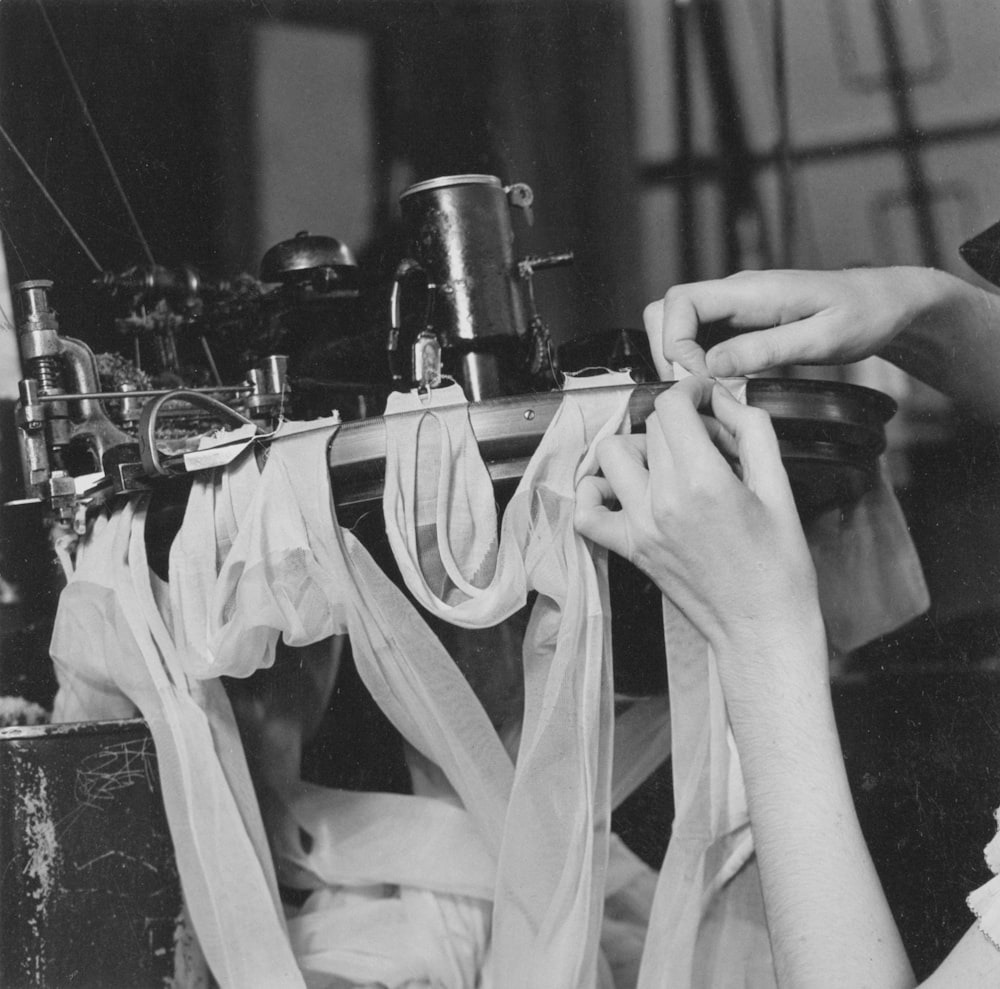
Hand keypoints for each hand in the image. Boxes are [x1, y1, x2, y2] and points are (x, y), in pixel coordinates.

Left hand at [575, 377, 823, 672]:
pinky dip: (595, 493)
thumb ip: (753, 432)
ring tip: (671, 463)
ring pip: (612, 455)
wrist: (761, 627)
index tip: (704, 396)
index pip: (672, 407)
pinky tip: (624, 489)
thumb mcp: (780, 489)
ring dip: (640, 448)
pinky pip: (587, 511)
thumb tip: (726, 399)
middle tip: (711, 444)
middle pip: (651, 428)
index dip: (690, 391)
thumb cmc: (778, 567)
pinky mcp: (629, 548)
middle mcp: (663, 501)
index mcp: (704, 482)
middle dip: (682, 424)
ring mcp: (640, 526)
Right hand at [643, 267, 935, 378]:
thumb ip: (765, 350)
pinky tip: (723, 383)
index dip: (675, 343)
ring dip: (681, 359)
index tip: (701, 377)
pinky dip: (698, 362)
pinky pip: (700, 337)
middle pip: (666, 311)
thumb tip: (712, 365)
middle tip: (697, 388)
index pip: (679, 302)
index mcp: (751, 289)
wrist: (886, 302)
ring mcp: (734, 306)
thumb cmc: (863, 316)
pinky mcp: (739, 321)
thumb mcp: (821, 339)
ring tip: (710, 389)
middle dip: (668, 352)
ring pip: (678, 325)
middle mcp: (735, 293)